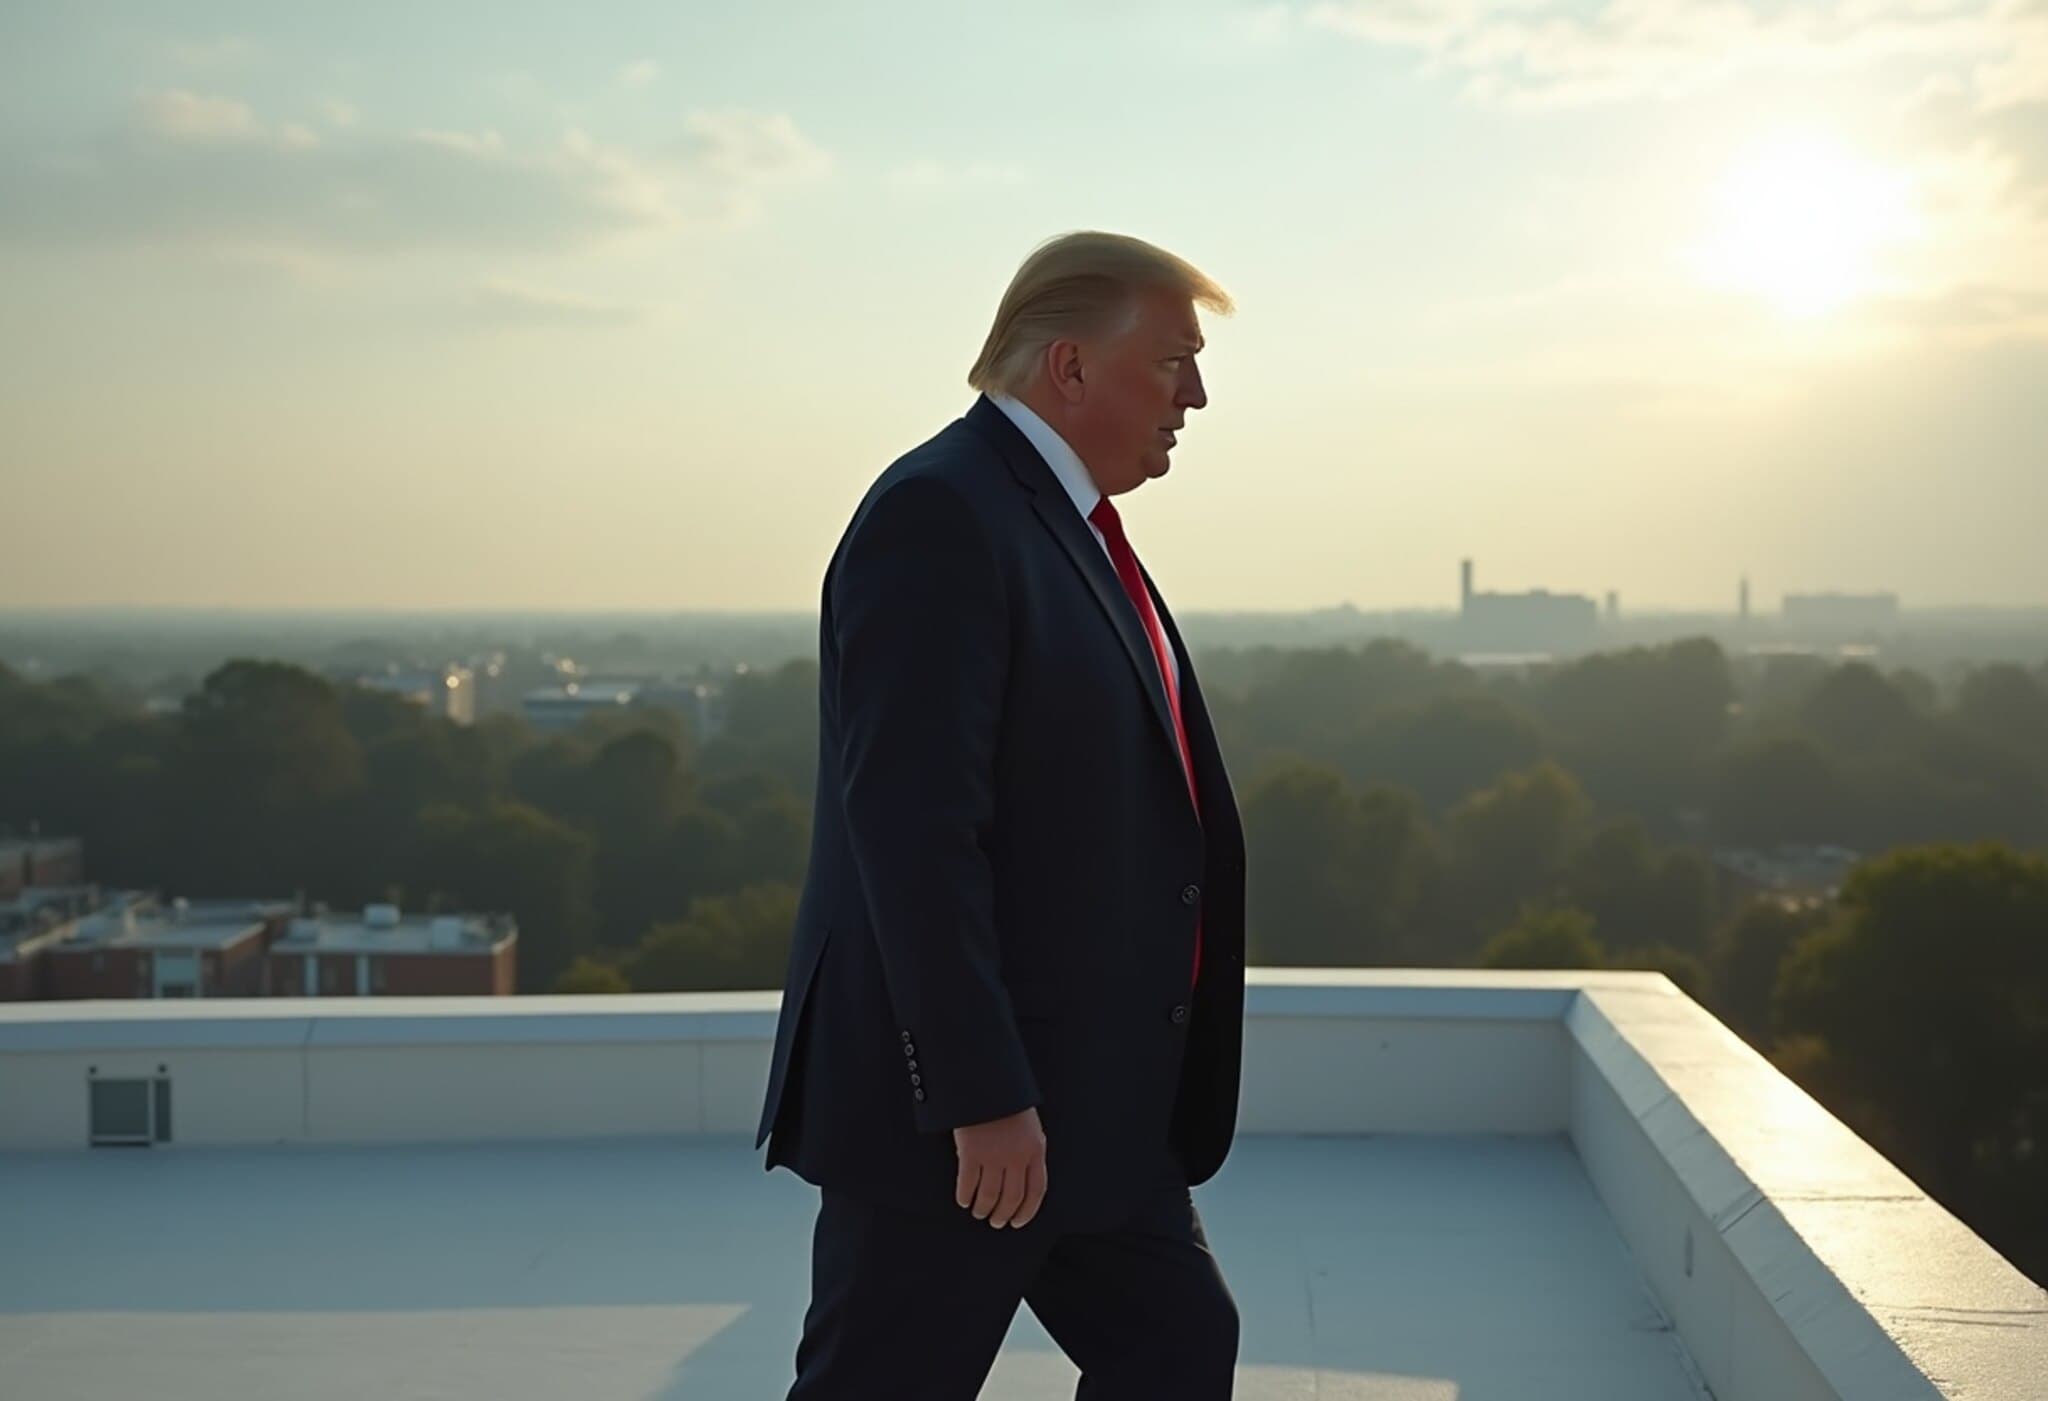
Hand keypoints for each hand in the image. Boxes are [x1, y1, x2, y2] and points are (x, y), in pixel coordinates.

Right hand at [952, 1106, 1047, 1228]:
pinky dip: (965, 1196)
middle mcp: (1017, 1157)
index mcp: (1036, 1149)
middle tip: (996, 1222)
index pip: (1036, 1191)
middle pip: (1012, 1198)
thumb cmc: (1007, 1101)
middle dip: (1003, 1214)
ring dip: (983, 1208)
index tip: (1017, 1222)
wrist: (986, 1079)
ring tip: (979, 1212)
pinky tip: (963, 1200)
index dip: (1027, 1211)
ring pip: (989, 1196)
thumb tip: (1022, 1181)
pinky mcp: (970, 1152)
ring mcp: (993, 1155)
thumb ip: (1028, 1152)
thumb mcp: (1029, 1126)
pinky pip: (968, 1184)